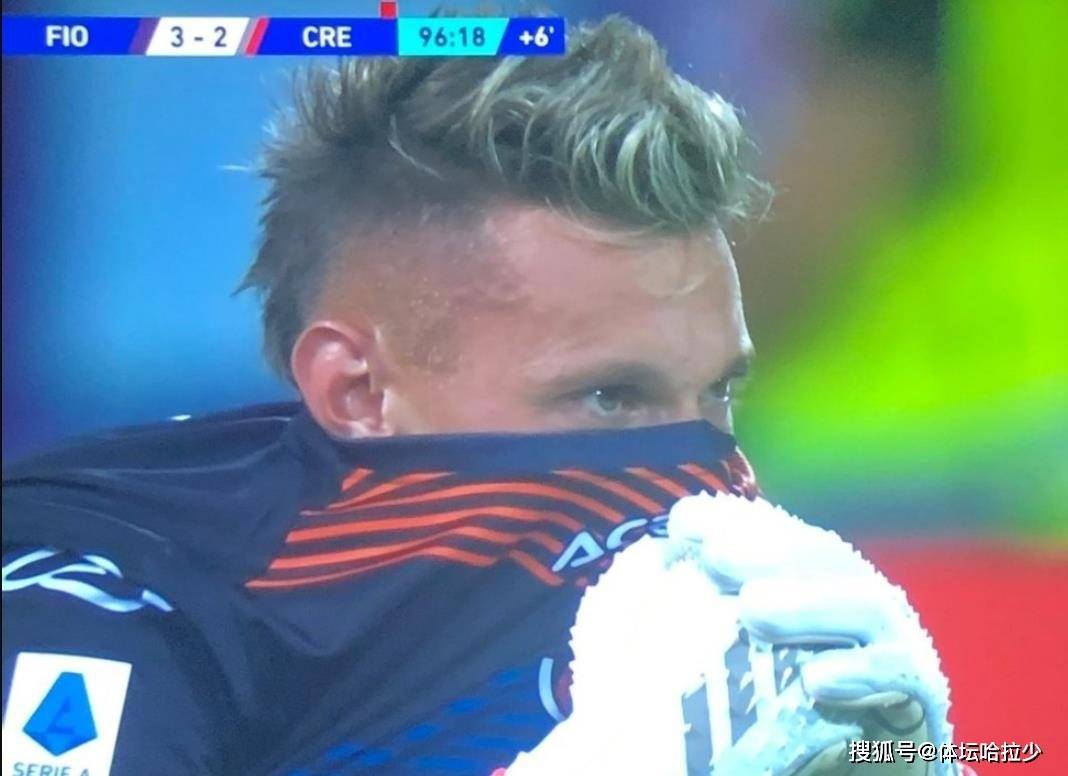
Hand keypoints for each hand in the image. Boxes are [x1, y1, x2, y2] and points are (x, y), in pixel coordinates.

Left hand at [506, 492, 959, 774]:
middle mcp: (852, 604)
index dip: (731, 522)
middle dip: (765, 547)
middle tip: (711, 554)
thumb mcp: (707, 664)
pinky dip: (863, 673)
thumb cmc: (766, 723)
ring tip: (753, 608)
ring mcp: (892, 646)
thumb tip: (645, 558)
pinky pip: (903, 676)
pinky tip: (816, 681)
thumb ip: (672, 613)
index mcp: (806, 584)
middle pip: (819, 557)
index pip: (773, 536)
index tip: (681, 525)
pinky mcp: (919, 702)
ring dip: (809, 601)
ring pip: (864, 604)